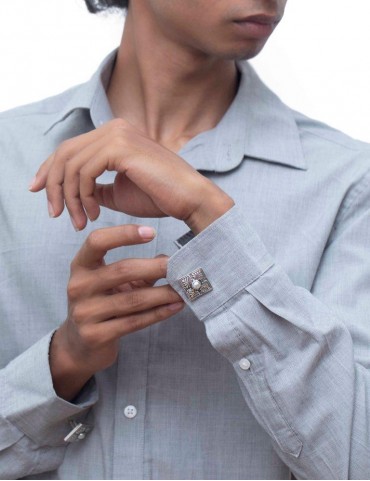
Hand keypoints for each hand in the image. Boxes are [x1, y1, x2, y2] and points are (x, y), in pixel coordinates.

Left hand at [29, 118, 233, 232]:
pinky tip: (94, 213)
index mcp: (114, 134)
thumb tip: (75, 192)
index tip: (38, 192)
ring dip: (69, 197)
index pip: (70, 148)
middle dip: (52, 185)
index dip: (49, 169)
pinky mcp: (120, 148)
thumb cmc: (159, 197)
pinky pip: (85, 172)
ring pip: (71, 165)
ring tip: (79, 221)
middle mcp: (114, 128)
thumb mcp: (118, 193)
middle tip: (54, 213)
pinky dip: (82, 196)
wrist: (189, 199)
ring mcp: (117, 134)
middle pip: (65, 153)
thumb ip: (95, 188)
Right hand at [50, 224, 183, 400]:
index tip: (152, 232)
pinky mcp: (95, 335)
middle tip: (182, 266)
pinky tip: (175, 306)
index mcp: (81, 266)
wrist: (79, 346)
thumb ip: (138, 271)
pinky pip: (134, 322)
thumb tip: (167, 259)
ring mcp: (84, 313)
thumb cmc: (100, 305)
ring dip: (164, 294)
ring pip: (133, 299)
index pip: (97, 241)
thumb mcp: (114, 283)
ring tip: (186, 289)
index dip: (124, 234)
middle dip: (156, 267)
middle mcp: (78, 287)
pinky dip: (159, 313)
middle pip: (122, 270)